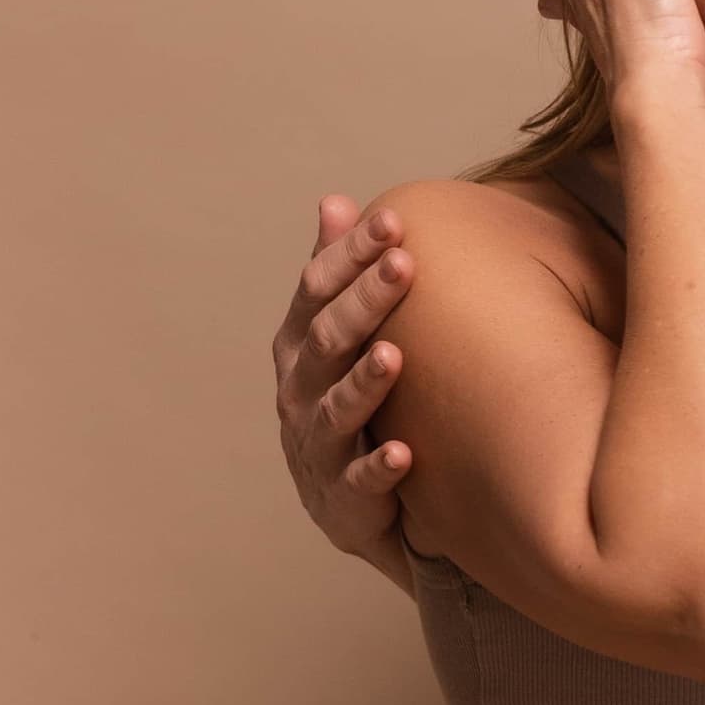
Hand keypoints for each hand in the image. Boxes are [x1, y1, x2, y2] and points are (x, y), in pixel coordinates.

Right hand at [274, 193, 417, 582]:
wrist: (350, 502)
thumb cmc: (349, 400)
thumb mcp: (337, 337)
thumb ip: (336, 275)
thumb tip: (333, 201)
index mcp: (299, 346)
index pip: (316, 291)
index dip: (350, 256)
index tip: (393, 222)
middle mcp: (300, 391)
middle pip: (327, 340)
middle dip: (365, 300)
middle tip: (405, 263)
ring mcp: (319, 445)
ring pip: (337, 408)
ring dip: (365, 382)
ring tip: (395, 356)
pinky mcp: (344, 497)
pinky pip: (361, 481)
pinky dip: (380, 467)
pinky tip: (405, 452)